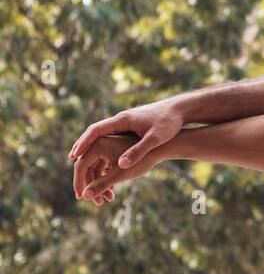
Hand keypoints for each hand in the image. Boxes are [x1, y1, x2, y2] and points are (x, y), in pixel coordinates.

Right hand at [69, 100, 183, 200]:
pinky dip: (104, 142)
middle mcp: (121, 119)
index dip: (84, 143)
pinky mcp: (132, 125)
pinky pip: (112, 134)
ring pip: (103, 132)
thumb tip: (120, 165)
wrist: (181, 109)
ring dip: (92, 143)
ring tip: (82, 156)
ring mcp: (126, 121)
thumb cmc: (169, 122)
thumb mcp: (155, 139)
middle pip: (96, 131)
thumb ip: (138, 151)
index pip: (96, 130)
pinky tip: (104, 151)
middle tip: (72, 157)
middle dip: (83, 143)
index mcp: (122, 120)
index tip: (74, 155)